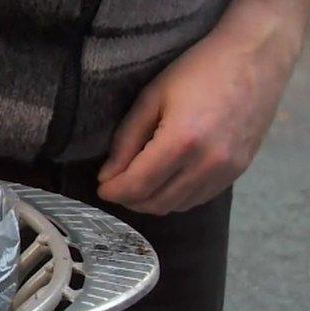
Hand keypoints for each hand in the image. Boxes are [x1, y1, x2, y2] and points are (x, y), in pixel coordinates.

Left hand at [97, 0, 306, 214]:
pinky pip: (198, 199)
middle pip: (156, 202)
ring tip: (139, 182)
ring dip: (152, 201)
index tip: (102, 187)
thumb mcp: (152, 98)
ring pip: (177, 206)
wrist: (255, 57)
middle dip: (129, 199)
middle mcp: (207, 163)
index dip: (114, 191)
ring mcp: (226, 170)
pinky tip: (166, 180)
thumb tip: (107, 175)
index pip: (137, 186)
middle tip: (117, 184)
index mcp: (182, 141)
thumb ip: (126, 139)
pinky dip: (176, 197)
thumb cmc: (199, 69)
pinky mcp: (238, 171)